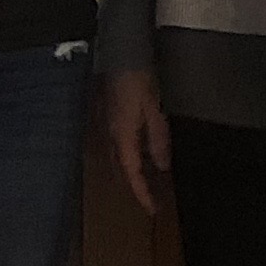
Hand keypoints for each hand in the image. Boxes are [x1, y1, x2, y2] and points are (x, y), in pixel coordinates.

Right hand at [101, 69, 172, 213]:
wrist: (120, 54)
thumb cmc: (140, 82)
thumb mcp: (155, 112)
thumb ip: (158, 140)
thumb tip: (161, 166)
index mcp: (122, 137)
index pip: (131, 174)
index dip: (142, 193)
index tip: (152, 210)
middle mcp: (109, 136)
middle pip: (120, 170)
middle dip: (134, 186)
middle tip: (149, 198)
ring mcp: (105, 126)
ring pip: (116, 158)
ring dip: (129, 172)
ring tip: (144, 180)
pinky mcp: (105, 117)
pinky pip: (115, 145)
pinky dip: (126, 156)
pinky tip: (136, 154)